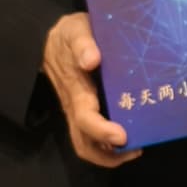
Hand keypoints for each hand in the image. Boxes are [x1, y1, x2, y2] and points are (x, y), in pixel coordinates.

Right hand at [43, 12, 135, 166]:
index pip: (84, 118)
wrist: (51, 41)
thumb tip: (92, 60)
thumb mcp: (75, 31)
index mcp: (76, 90)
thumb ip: (82, 43)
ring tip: (135, 149)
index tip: (122, 136)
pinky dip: (110, 147)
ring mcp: (78, 113)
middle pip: (84, 143)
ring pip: (87, 146)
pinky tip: (131, 138)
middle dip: (108, 154)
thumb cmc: (68, 36)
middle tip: (136, 149)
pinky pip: (92, 138)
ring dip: (109, 155)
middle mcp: (75, 108)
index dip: (102, 131)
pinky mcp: (85, 113)